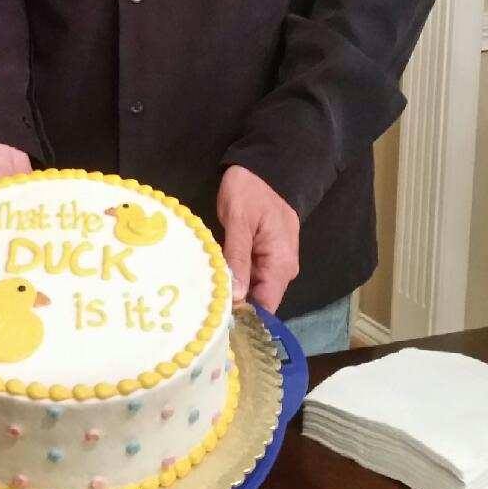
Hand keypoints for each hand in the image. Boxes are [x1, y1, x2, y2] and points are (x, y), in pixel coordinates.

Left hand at [216, 165, 299, 313]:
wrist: (263, 166)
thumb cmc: (250, 190)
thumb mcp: (239, 222)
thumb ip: (238, 259)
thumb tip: (236, 296)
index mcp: (281, 263)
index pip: (267, 305)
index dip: (245, 317)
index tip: (218, 322)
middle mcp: (283, 267)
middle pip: (259, 300)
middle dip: (235, 306)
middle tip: (204, 310)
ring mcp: (275, 261)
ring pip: (253, 288)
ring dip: (233, 292)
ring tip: (205, 299)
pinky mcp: (266, 254)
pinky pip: (252, 274)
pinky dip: (236, 278)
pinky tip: (216, 280)